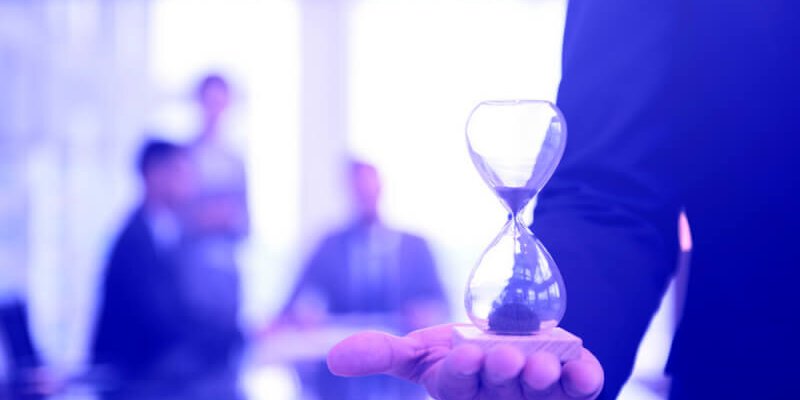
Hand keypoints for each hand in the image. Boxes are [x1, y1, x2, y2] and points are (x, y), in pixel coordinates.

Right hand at [328, 323, 602, 399]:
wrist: (514, 342)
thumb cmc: (463, 354)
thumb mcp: (422, 351)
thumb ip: (383, 353)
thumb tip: (333, 359)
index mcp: (461, 393)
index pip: (459, 386)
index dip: (463, 373)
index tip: (467, 353)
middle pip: (500, 391)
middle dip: (501, 374)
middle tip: (504, 357)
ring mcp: (539, 397)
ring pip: (540, 394)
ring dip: (542, 380)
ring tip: (541, 364)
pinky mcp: (574, 389)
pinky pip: (584, 389)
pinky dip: (584, 377)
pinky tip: (582, 367)